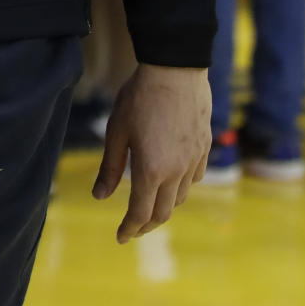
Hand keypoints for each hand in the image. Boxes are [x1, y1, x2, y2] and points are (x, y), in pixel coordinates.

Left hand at [91, 63, 210, 242]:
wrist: (175, 69)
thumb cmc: (140, 97)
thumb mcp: (117, 131)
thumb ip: (110, 167)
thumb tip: (99, 197)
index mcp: (151, 170)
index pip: (140, 213)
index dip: (129, 229)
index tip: (120, 237)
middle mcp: (176, 172)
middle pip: (163, 212)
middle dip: (146, 225)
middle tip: (133, 228)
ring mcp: (194, 160)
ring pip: (181, 197)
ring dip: (165, 207)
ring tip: (151, 205)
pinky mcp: (204, 147)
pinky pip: (196, 177)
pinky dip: (183, 187)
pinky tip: (174, 180)